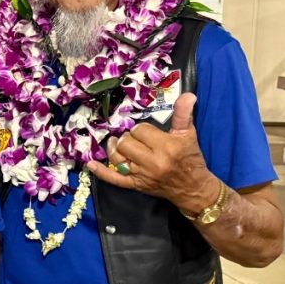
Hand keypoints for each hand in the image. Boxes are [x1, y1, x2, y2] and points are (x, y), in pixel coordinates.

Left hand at [87, 93, 217, 209]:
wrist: (193, 188)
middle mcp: (153, 162)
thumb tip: (187, 95)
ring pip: (117, 158)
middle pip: (126, 143)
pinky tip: (91, 163)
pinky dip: (101, 172)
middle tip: (134, 138)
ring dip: (114, 149)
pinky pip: (114, 179)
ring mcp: (142, 175)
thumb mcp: (188, 134)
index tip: (146, 132)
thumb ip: (184, 114)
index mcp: (166, 147)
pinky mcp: (135, 185)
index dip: (141, 129)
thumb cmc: (190, 158)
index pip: (140, 131)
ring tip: (117, 143)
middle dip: (127, 138)